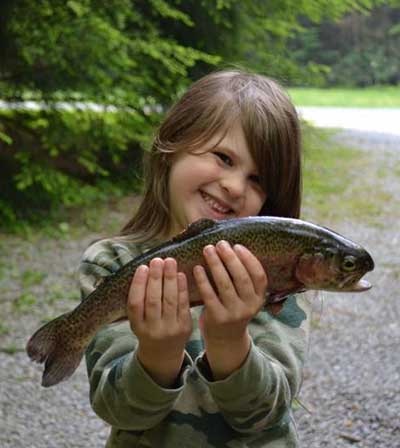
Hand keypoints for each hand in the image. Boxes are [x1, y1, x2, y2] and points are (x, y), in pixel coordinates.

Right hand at [127, 257, 192, 386]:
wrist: (164, 354)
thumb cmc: (149, 328)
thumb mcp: (138, 320)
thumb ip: (139, 300)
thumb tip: (146, 269)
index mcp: (137, 326)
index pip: (135, 304)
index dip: (138, 284)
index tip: (142, 267)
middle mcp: (153, 330)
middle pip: (153, 301)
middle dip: (156, 278)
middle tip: (158, 260)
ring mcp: (170, 330)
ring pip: (170, 301)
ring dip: (170, 279)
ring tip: (169, 261)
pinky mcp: (185, 327)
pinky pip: (183, 305)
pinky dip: (182, 288)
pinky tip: (180, 274)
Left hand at [193, 241, 267, 378]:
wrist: (225, 338)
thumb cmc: (233, 308)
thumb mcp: (246, 297)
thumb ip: (244, 277)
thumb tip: (231, 247)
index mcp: (259, 298)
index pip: (259, 276)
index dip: (249, 259)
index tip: (237, 246)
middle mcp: (249, 306)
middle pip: (241, 277)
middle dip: (229, 258)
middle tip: (219, 243)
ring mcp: (234, 313)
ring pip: (225, 284)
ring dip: (215, 264)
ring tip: (208, 250)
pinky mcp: (218, 317)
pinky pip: (209, 294)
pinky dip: (203, 279)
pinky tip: (197, 268)